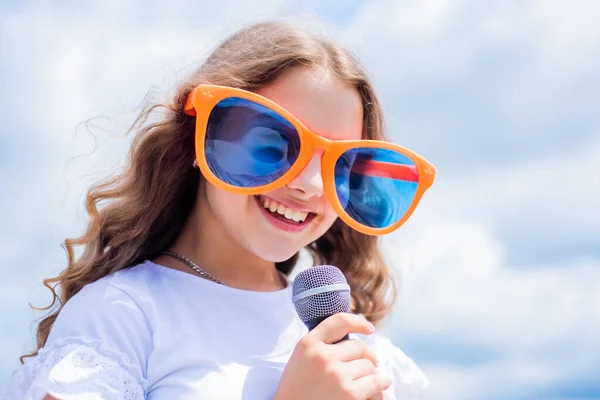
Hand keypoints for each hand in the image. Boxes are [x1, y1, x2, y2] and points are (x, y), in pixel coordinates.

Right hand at [274, 313, 391, 399]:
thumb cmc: (297, 390)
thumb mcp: (301, 359)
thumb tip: (356, 342)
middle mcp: (322, 357)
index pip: (339, 322)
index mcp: (308, 344)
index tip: (369, 328)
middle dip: (367, 356)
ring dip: (371, 373)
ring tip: (369, 380)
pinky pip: (375, 383)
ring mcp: (336, 375)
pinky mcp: (349, 394)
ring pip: (368, 366)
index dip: (358, 322)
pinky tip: (382, 385)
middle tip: (369, 364)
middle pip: (359, 347)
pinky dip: (381, 384)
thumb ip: (320, 346)